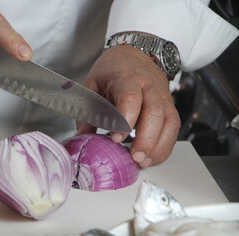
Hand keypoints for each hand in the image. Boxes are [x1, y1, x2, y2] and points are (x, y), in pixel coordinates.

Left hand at [76, 45, 180, 167]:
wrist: (135, 54)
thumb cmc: (113, 70)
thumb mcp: (94, 84)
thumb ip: (88, 110)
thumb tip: (81, 137)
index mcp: (126, 77)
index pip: (130, 97)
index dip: (125, 119)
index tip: (116, 138)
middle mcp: (149, 86)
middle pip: (155, 112)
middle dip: (146, 138)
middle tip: (134, 157)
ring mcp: (162, 96)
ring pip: (169, 121)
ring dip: (159, 145)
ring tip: (144, 162)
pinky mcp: (169, 106)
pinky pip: (173, 127)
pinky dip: (165, 145)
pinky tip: (153, 157)